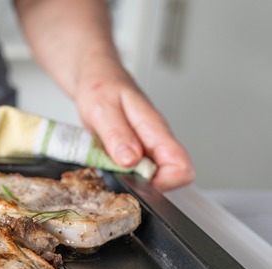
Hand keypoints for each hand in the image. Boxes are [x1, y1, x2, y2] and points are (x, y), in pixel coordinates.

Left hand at [73, 55, 194, 190]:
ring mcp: (146, 146)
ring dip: (131, 180)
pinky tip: (106, 165)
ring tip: (108, 167)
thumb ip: (116, 134)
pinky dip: (121, 174)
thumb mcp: (102, 108)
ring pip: (152, 177)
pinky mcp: (134, 151)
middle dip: (144, 185)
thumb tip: (131, 160)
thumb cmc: (100, 86)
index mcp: (154, 129)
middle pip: (170, 177)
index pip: (181, 167)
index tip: (137, 183)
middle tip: (117, 175)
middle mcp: (155, 140)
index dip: (163, 183)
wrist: (95, 76)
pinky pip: (135, 171)